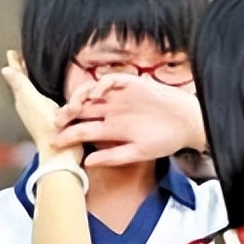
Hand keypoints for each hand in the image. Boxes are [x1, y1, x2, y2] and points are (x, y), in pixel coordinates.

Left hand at [1, 50, 82, 163]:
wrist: (62, 152)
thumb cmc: (48, 126)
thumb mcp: (33, 101)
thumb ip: (21, 85)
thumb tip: (5, 69)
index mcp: (23, 99)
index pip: (18, 77)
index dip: (16, 64)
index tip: (13, 52)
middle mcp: (29, 105)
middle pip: (23, 83)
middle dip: (23, 70)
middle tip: (23, 57)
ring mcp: (39, 112)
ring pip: (32, 90)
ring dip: (33, 79)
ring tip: (35, 68)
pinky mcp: (51, 118)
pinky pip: (44, 98)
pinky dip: (44, 89)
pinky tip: (51, 88)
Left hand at [52, 74, 206, 166]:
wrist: (188, 124)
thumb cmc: (165, 140)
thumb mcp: (138, 153)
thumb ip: (113, 157)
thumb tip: (87, 163)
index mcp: (110, 128)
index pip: (82, 129)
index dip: (67, 135)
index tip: (55, 142)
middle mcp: (110, 110)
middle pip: (81, 109)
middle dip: (66, 114)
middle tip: (56, 121)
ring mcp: (119, 96)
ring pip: (90, 93)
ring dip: (78, 98)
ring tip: (72, 107)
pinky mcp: (130, 84)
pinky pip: (110, 80)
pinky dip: (101, 85)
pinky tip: (95, 94)